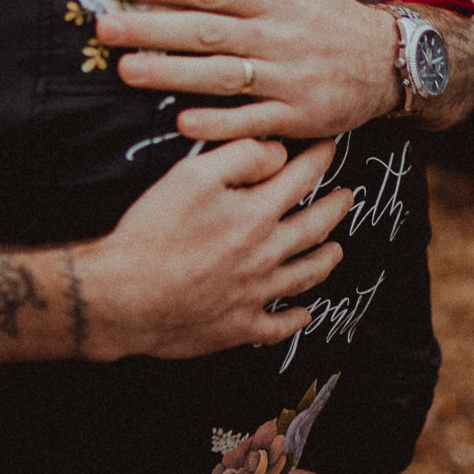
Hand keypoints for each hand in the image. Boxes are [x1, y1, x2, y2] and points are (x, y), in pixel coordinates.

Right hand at [77, 139, 353, 360]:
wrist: (125, 295)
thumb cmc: (154, 232)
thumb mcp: (192, 175)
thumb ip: (239, 157)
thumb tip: (277, 152)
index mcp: (256, 215)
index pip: (300, 179)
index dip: (319, 159)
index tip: (330, 147)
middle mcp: (265, 255)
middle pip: (313, 228)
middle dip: (334, 208)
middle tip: (348, 197)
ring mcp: (255, 294)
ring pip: (304, 276)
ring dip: (324, 260)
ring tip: (336, 250)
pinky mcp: (239, 326)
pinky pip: (278, 326)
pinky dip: (296, 318)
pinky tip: (304, 314)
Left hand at [96, 0, 402, 141]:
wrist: (389, 62)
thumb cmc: (332, 17)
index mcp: (272, 0)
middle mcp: (275, 37)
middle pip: (207, 31)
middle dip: (153, 28)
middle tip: (106, 27)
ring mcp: (286, 78)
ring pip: (222, 76)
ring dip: (174, 74)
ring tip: (129, 71)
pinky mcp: (297, 115)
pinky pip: (253, 121)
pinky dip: (220, 123)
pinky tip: (184, 122)